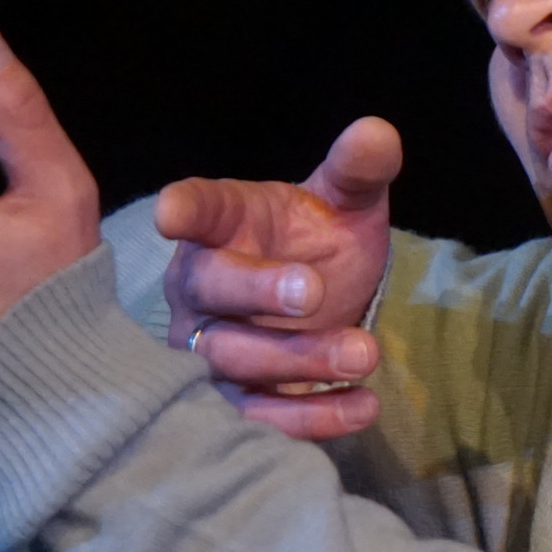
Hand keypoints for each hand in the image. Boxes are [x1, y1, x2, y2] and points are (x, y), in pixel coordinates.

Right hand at [156, 117, 400, 440]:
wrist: (323, 303)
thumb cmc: (317, 242)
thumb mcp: (345, 203)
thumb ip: (358, 170)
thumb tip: (378, 132)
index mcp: (222, 225)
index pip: (197, 209)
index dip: (183, 210)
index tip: (172, 212)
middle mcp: (201, 286)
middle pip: (211, 292)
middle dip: (258, 292)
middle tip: (315, 292)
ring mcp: (210, 348)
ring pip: (234, 362)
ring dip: (299, 360)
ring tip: (365, 353)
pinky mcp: (235, 402)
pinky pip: (259, 418)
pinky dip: (311, 418)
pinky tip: (364, 404)